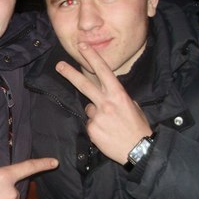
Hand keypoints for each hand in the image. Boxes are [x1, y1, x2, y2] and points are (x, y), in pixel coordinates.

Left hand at [56, 43, 151, 164]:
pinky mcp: (91, 129)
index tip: (83, 47)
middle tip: (59, 65)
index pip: (103, 72)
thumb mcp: (133, 107)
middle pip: (84, 84)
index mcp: (119, 95)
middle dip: (70, 73)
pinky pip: (90, 124)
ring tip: (110, 125)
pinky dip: (96, 128)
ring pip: (89, 109)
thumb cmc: (138, 128)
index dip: (93, 58)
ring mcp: (97, 116)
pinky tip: (107, 134)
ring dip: (96, 115)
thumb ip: (118, 98)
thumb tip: (108, 95)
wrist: (139, 150)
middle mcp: (106, 103)